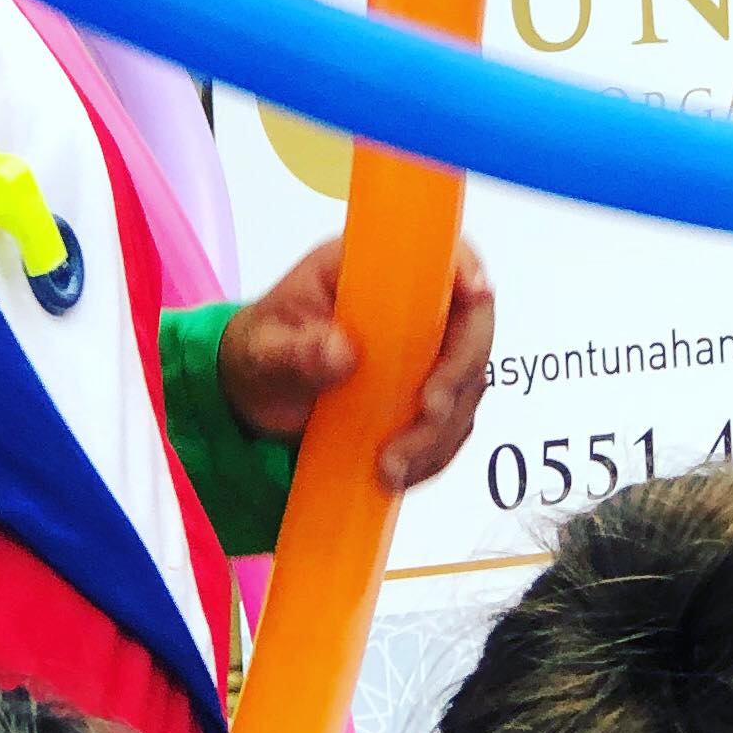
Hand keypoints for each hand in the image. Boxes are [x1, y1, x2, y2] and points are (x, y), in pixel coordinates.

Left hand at [217, 238, 496, 490]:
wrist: (255, 395)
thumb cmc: (259, 353)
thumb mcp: (262, 350)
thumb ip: (295, 351)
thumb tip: (342, 353)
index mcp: (373, 272)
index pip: (439, 257)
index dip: (467, 269)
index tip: (476, 294)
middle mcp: (410, 309)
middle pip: (470, 328)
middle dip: (458, 374)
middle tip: (427, 412)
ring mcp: (423, 355)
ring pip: (466, 387)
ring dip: (440, 430)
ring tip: (389, 466)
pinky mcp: (423, 399)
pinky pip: (449, 427)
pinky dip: (432, 455)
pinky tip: (396, 475)